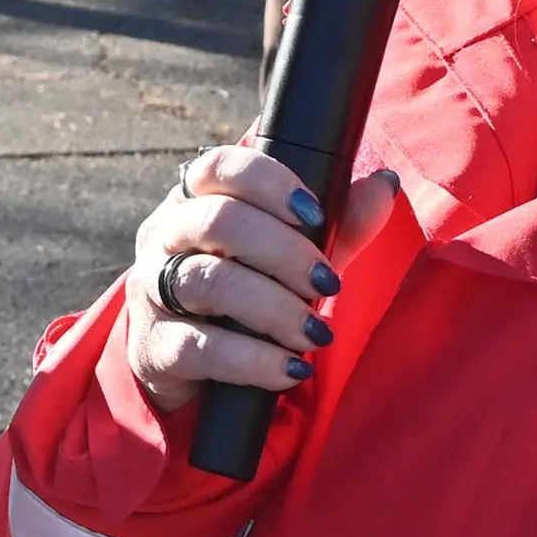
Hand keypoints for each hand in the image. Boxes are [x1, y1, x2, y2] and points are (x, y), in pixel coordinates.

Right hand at [120, 146, 397, 414]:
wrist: (185, 365)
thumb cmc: (242, 293)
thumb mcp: (291, 257)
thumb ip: (336, 225)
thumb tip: (384, 185)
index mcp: (194, 200)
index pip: (218, 167)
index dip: (267, 182)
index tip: (314, 213)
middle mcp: (164, 237)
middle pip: (217, 221)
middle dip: (284, 252)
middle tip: (327, 283)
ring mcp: (151, 291)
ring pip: (208, 283)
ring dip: (274, 309)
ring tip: (315, 333)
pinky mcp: (154, 347)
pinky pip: (201, 347)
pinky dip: (254, 360)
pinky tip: (290, 369)